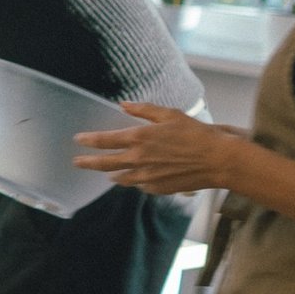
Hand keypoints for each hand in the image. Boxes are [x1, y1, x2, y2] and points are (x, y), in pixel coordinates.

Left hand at [72, 102, 246, 194]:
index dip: (88, 140)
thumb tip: (122, 104)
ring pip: (121, 177)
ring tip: (107, 172)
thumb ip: (143, 110)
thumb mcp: (169, 115)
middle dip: (87, 163)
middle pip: (104, 164)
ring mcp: (146, 177)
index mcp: (138, 138)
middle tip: (76, 163)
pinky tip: (138, 176)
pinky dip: (136, 180)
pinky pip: (140, 184)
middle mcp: (138, 159)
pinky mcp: (157, 188)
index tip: (77, 140)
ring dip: (112, 173)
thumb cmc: (196, 134)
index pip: (104, 141)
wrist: (218, 161)